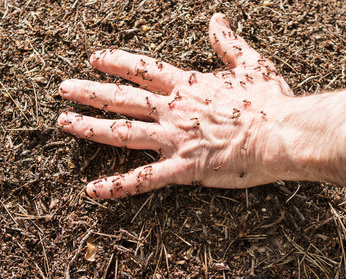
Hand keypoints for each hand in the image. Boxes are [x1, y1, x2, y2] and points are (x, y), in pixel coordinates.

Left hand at [58, 13, 299, 198]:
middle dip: (89, 92)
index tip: (95, 59)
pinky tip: (92, 191)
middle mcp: (173, 109)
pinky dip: (116, 186)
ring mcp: (174, 139)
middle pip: (122, 98)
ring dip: (89, 128)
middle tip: (63, 89)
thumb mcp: (250, 63)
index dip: (116, 62)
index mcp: (188, 85)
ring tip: (64, 123)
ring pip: (122, 132)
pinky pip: (143, 180)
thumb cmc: (270, 100)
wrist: (282, 133)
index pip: (143, 69)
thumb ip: (227, 43)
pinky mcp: (183, 168)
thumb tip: (217, 19)